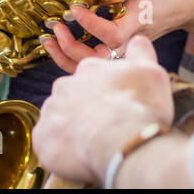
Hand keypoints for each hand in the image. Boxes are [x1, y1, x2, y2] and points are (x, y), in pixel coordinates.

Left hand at [32, 35, 174, 183]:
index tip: (112, 105)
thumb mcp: (150, 70)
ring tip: (91, 142)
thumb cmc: (139, 106)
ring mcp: (51, 111)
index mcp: (88, 68)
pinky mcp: (42, 138)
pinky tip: (77, 154)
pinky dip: (58, 149)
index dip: (102, 93)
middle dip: (83, 109)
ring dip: (70, 129)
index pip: (90, 77)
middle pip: (70, 97)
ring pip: (57, 119)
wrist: (124, 141)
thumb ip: (140, 51)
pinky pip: (47, 142)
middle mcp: (64, 86)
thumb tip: (136, 40)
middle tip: (102, 125)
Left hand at [41, 0, 193, 71]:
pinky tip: (61, 43)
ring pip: (95, 67)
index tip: (75, 7)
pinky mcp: (124, 50)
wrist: (192, 4)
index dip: (91, 24)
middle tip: (55, 29)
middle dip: (72, 50)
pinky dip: (76, 56)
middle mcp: (133, 40)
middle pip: (100, 61)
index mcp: (140, 21)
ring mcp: (128, 48)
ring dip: (69, 57)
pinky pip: (97, 61)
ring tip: (50, 39)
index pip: (113, 35)